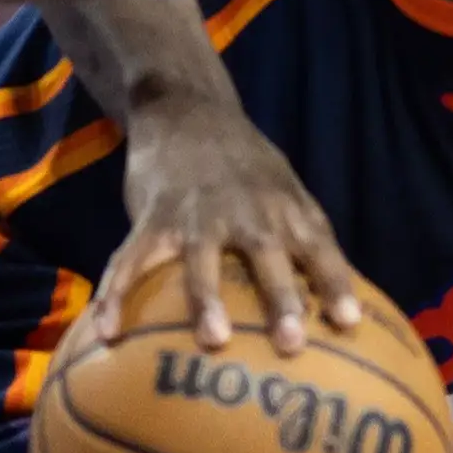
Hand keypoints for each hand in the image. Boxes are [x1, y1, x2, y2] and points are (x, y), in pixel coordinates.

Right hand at [107, 99, 362, 354]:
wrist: (186, 110)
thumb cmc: (246, 166)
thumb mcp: (287, 191)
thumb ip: (307, 238)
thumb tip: (341, 302)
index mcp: (284, 207)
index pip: (319, 247)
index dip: (335, 283)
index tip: (348, 322)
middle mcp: (245, 211)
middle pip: (266, 254)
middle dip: (281, 297)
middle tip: (291, 342)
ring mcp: (196, 214)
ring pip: (202, 259)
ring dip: (208, 299)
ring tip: (214, 339)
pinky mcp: (152, 216)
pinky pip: (131, 260)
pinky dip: (115, 296)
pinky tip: (105, 333)